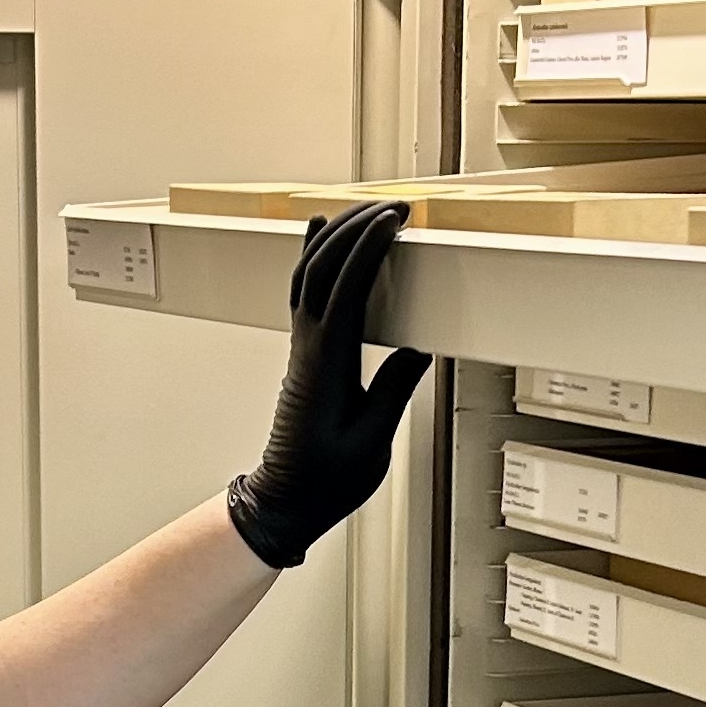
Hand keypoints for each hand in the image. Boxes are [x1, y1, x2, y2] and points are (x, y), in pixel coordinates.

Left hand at [225, 200, 432, 570]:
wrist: (286, 499)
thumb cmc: (325, 480)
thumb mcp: (372, 442)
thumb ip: (393, 391)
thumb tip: (419, 348)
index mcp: (326, 364)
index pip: (346, 291)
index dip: (368, 251)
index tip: (393, 223)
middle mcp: (307, 346)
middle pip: (322, 268)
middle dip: (356, 229)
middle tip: (391, 207)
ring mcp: (301, 345)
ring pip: (307, 273)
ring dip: (334, 236)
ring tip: (364, 209)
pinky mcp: (303, 351)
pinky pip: (301, 289)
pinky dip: (312, 256)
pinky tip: (318, 236)